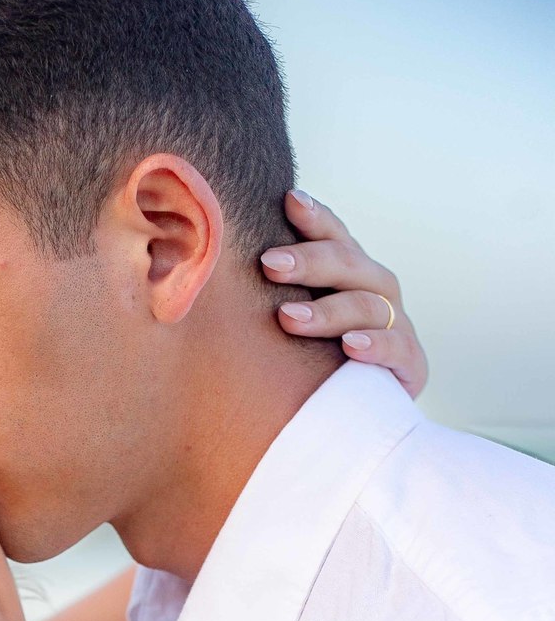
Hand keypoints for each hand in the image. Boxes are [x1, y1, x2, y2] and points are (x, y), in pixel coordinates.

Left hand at [262, 190, 427, 399]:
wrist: (350, 419)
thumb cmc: (310, 365)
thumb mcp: (291, 326)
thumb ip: (271, 295)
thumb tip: (209, 262)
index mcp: (349, 276)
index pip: (335, 237)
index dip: (316, 219)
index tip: (288, 201)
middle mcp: (376, 292)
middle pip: (350, 265)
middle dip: (310, 262)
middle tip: (269, 265)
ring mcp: (397, 326)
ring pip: (370, 305)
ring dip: (328, 310)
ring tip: (289, 318)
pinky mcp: (411, 364)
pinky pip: (399, 348)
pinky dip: (376, 344)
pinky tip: (350, 345)